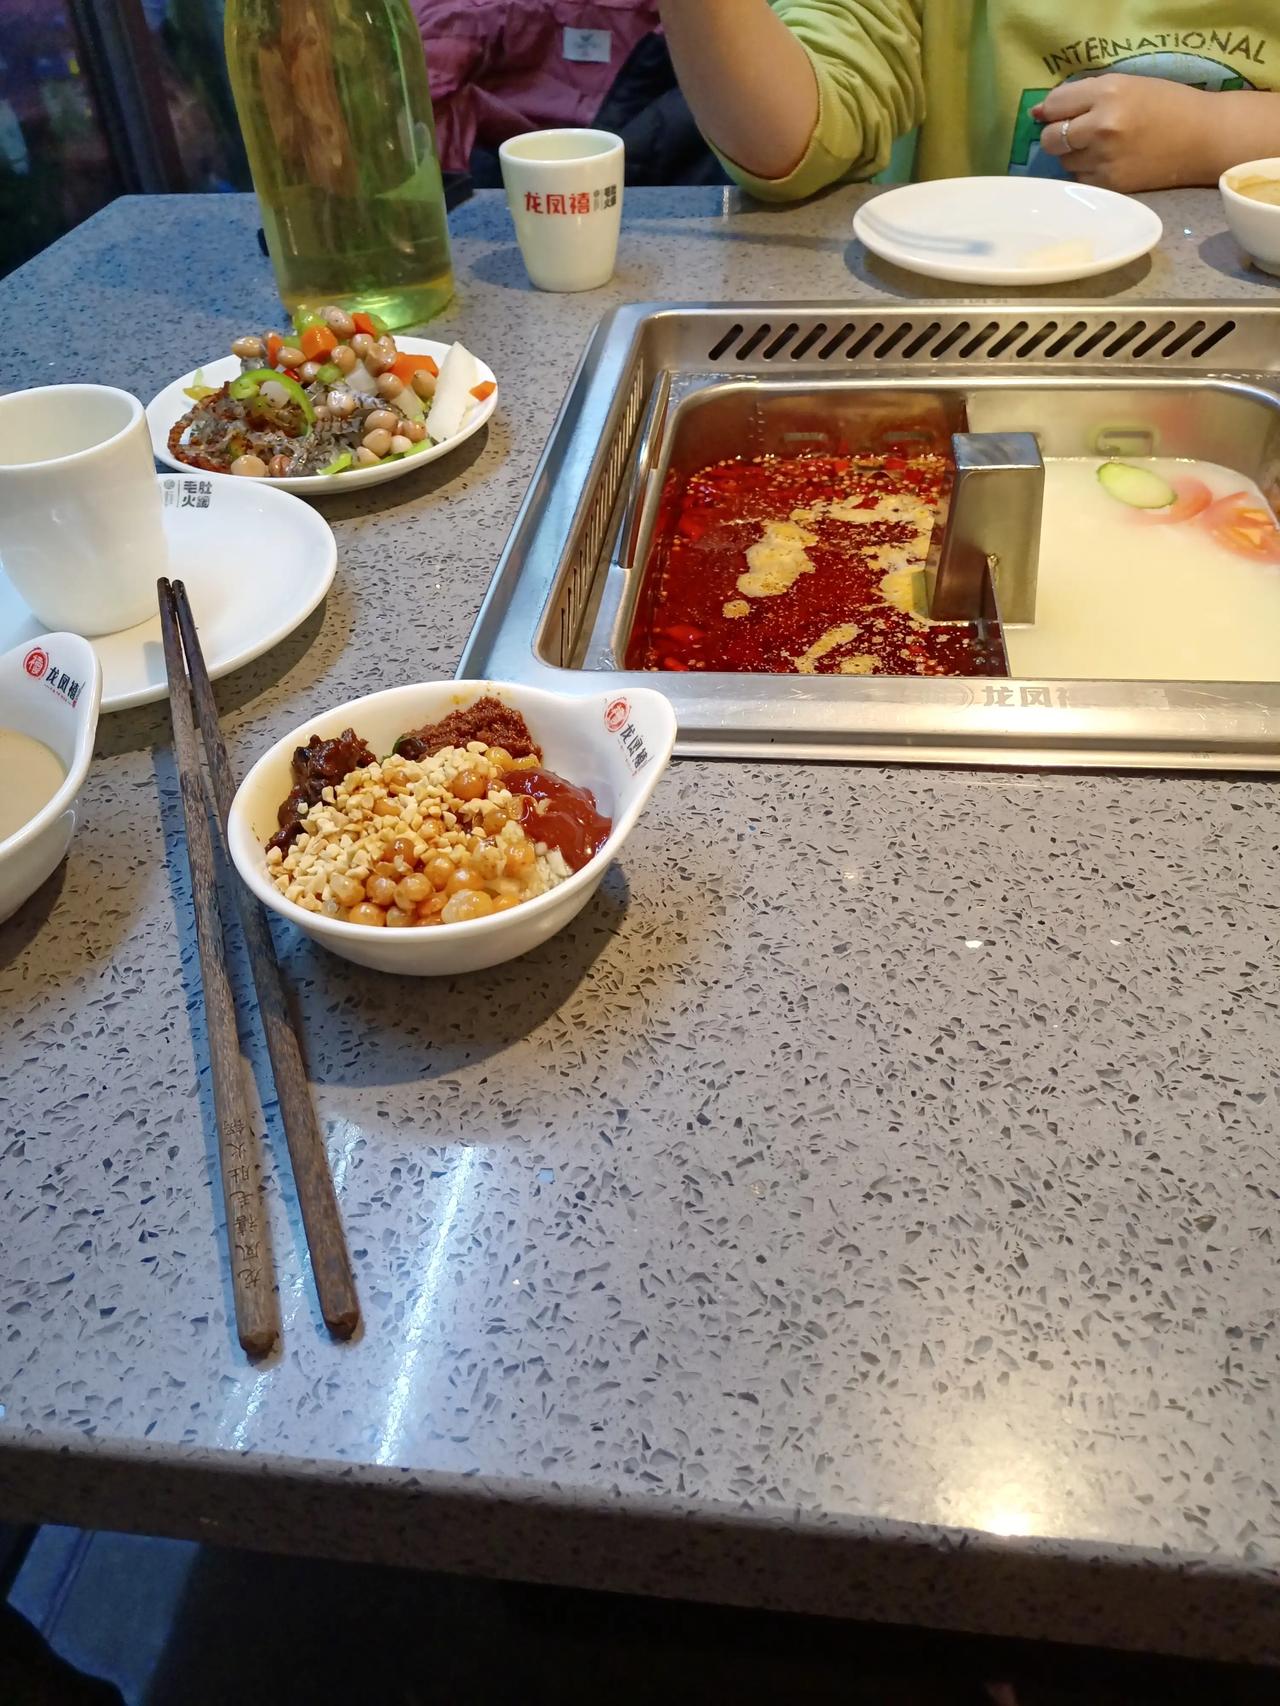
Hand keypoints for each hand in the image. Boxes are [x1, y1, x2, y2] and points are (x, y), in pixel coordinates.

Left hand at [1033, 75, 1213, 191]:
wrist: (1203, 138)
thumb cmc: (1166, 105)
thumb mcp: (1127, 85)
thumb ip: (1083, 95)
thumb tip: (1037, 113)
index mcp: (1108, 93)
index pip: (1054, 104)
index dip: (1053, 110)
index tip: (1060, 114)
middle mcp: (1102, 126)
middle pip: (1050, 138)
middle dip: (1057, 136)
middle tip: (1078, 134)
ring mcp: (1105, 159)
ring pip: (1064, 162)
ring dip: (1074, 156)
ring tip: (1102, 148)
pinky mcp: (1110, 184)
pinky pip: (1080, 180)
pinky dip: (1088, 173)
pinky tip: (1110, 164)